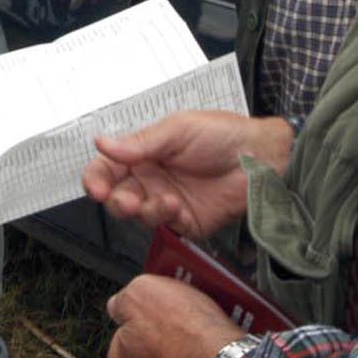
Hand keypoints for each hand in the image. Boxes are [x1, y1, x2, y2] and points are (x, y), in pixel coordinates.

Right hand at [81, 110, 291, 241]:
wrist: (261, 156)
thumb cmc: (223, 134)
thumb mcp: (178, 129)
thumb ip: (140, 142)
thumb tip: (102, 143)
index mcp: (144, 154)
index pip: (107, 169)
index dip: (95, 179)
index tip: (96, 187)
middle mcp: (151, 179)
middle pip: (116, 197)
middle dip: (115, 201)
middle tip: (124, 200)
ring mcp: (167, 202)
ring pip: (139, 215)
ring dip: (145, 209)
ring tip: (165, 200)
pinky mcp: (186, 222)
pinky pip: (166, 228)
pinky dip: (166, 219)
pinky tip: (176, 206)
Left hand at [105, 274, 245, 357]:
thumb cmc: (185, 332)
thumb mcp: (142, 292)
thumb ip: (124, 298)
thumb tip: (119, 304)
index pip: (126, 332)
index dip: (146, 313)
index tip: (163, 306)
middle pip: (154, 349)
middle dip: (170, 333)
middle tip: (188, 316)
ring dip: (193, 349)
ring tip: (208, 332)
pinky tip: (220, 350)